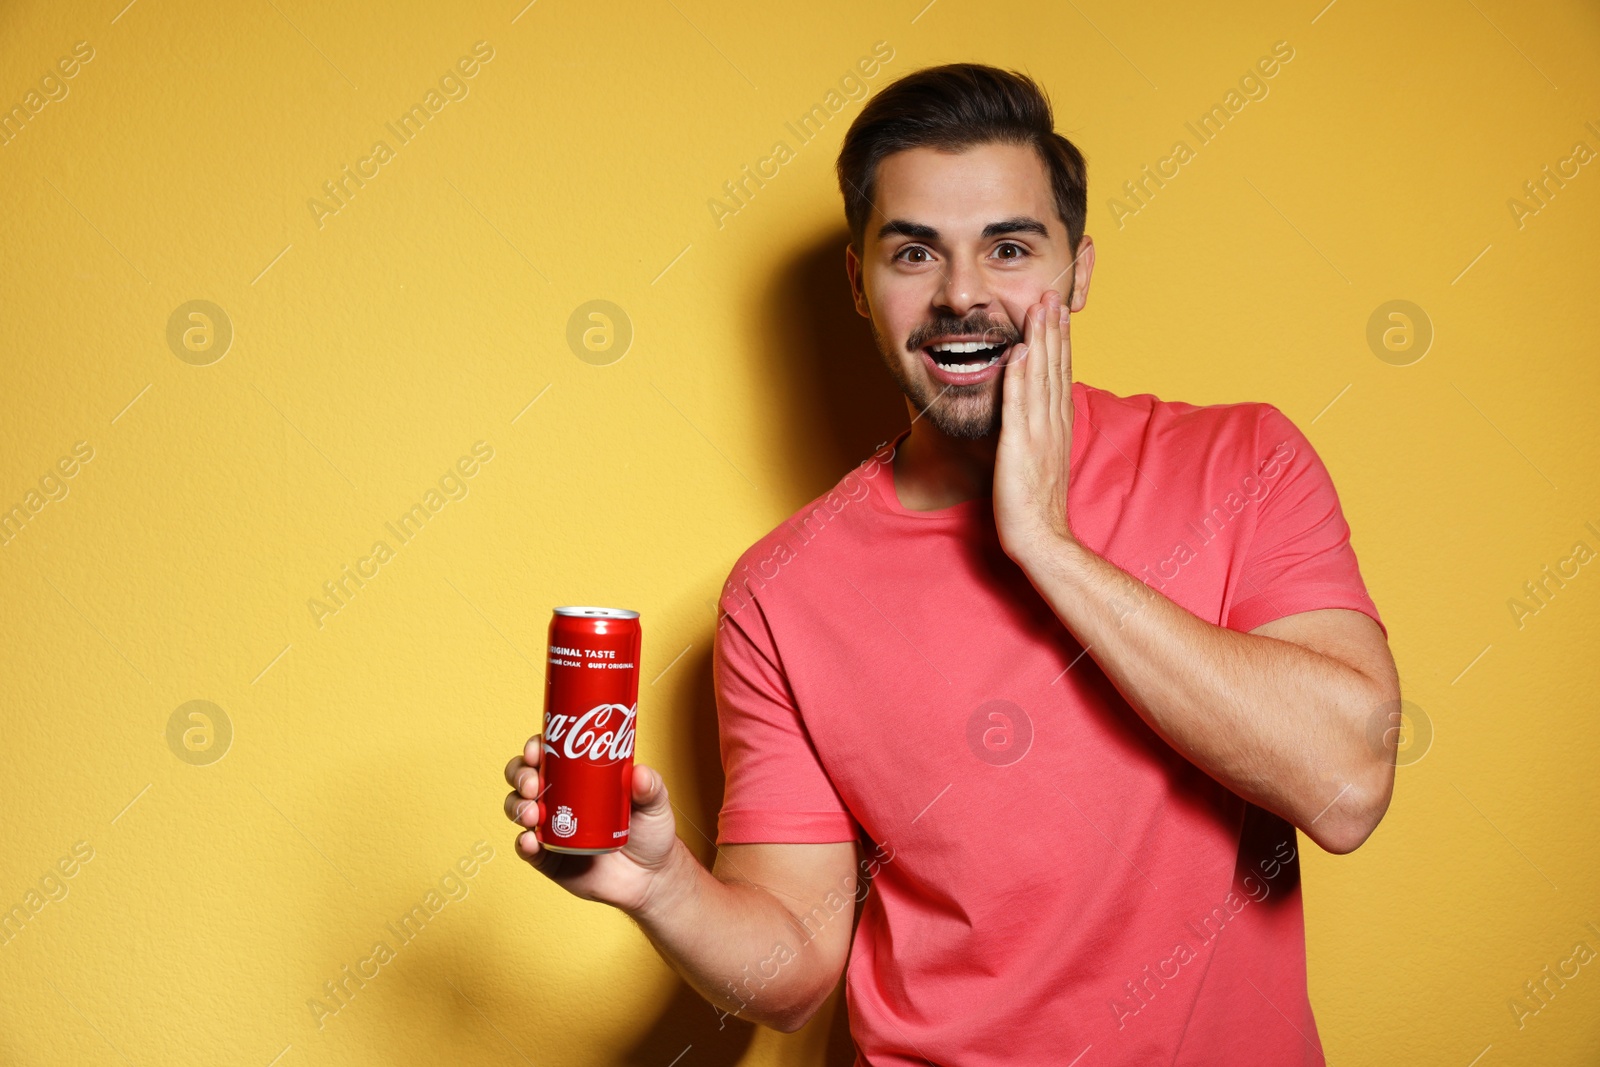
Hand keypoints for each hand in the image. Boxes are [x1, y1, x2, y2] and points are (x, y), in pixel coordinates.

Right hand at [503, 735, 682, 915]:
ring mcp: (549, 828)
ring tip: (532, 814)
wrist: (650, 878)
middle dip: (521, 776)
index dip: (535, 747)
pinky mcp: (547, 858)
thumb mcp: (655, 805)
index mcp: (578, 777)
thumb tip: (639, 773)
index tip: (536, 749)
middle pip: (525, 778)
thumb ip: (651, 788)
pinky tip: (529, 840)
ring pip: (518, 809)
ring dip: (517, 806)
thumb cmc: (650, 833)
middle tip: (533, 784)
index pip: (548, 754)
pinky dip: (523, 843)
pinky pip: (526, 849)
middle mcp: (557, 798)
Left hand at [994, 289, 1076, 563]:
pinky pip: (1020, 405)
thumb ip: (1041, 432)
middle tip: (1051, 293)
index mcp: (1058, 425)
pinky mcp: (1020, 446)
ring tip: (1040, 307)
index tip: (1055, 310)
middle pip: (1055, 366)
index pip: (1060, 373)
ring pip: (1041, 376)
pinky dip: (1020, 376)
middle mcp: (1053, 423)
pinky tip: (1019, 351)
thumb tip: (1038, 410)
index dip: (1058, 340)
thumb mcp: (1043, 460)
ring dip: (1041, 340)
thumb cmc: (1038, 505)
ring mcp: (1038, 433)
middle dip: (1052, 328)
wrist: (1043, 539)